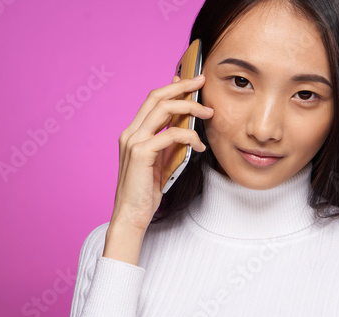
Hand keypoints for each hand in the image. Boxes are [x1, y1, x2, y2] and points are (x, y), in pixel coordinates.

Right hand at [110, 74, 213, 231]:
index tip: (190, 80)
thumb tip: (185, 125)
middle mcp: (130, 133)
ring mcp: (133, 141)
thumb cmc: (145, 191)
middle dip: (181, 86)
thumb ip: (169, 142)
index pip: (153, 100)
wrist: (131, 215)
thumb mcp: (161, 161)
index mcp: (133, 133)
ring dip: (189, 107)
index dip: (172, 87)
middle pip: (156, 97)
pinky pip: (170, 134)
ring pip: (163, 109)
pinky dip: (189, 136)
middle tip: (201, 81)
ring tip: (208, 112)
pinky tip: (199, 145)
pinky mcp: (140, 153)